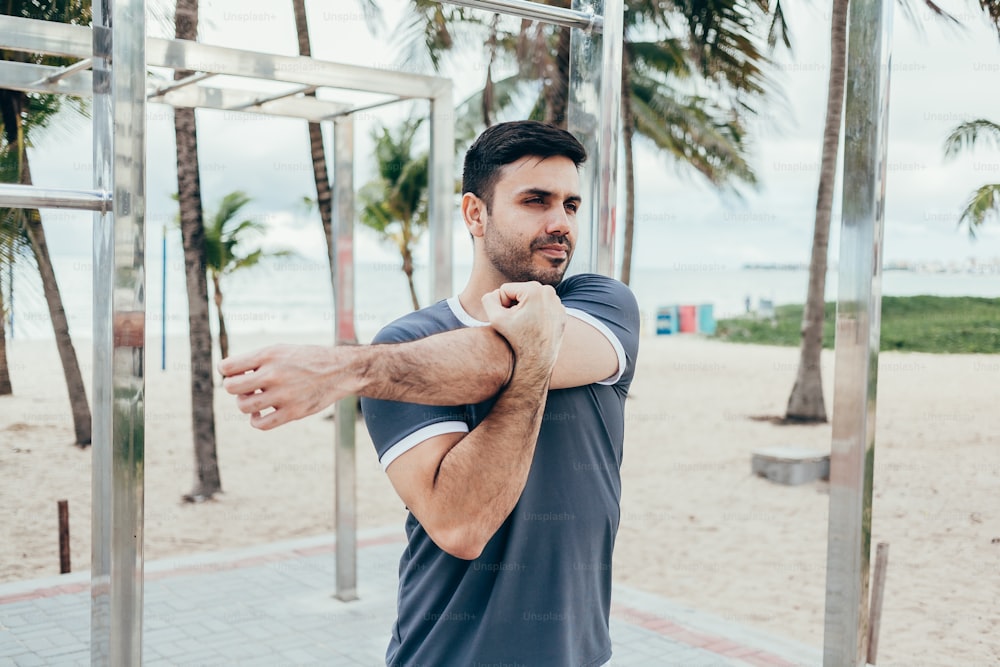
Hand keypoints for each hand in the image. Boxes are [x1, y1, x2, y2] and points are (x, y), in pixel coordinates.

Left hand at [218, 344, 352, 429]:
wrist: (339, 370)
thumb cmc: (306, 359)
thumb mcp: (281, 350)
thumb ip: (255, 360)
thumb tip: (228, 376)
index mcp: (268, 355)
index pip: (227, 367)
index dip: (227, 371)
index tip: (237, 373)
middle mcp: (274, 374)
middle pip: (231, 388)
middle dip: (234, 388)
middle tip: (245, 387)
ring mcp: (283, 395)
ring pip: (244, 406)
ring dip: (244, 404)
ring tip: (255, 398)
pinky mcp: (293, 412)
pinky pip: (261, 424)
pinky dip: (255, 420)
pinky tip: (260, 414)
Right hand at [482, 281, 565, 370]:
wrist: (537, 360)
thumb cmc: (516, 339)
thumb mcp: (496, 319)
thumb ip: (488, 299)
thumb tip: (495, 293)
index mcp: (534, 290)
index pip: (506, 289)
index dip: (502, 305)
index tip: (508, 319)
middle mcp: (549, 292)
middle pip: (520, 292)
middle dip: (514, 306)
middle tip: (516, 323)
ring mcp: (557, 302)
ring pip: (530, 299)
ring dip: (525, 309)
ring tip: (524, 325)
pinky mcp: (561, 312)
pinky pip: (542, 307)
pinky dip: (537, 314)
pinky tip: (534, 327)